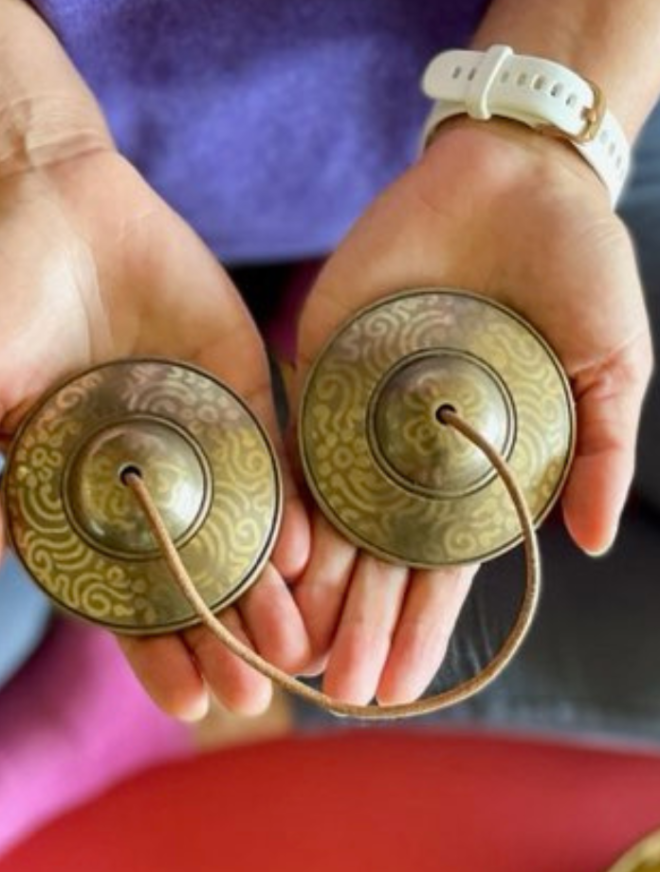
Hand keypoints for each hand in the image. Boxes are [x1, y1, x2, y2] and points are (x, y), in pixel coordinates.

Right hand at [0, 148, 310, 719]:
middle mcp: (141, 472)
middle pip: (189, 573)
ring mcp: (196, 429)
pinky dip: (291, 498)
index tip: (184, 702)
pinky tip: (307, 550)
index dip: (148, 649)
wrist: (43, 192)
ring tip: (294, 647)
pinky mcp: (239, 379)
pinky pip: (273, 447)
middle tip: (252, 698)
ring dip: (266, 588)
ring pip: (240, 526)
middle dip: (219, 636)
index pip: (118, 590)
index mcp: (74, 489)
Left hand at [291, 118, 652, 706]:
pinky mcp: (320, 364)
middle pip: (375, 558)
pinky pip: (292, 437)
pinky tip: (261, 552)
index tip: (399, 691)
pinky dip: (279, 496)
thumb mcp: (610, 364)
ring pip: (325, 514)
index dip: (421, 629)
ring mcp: (359, 412)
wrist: (513, 177)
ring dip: (308, 584)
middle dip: (357, 626)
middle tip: (334, 694)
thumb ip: (599, 452)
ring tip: (288, 646)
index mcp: (472, 465)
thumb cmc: (575, 269)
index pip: (440, 567)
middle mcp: (408, 452)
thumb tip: (590, 545)